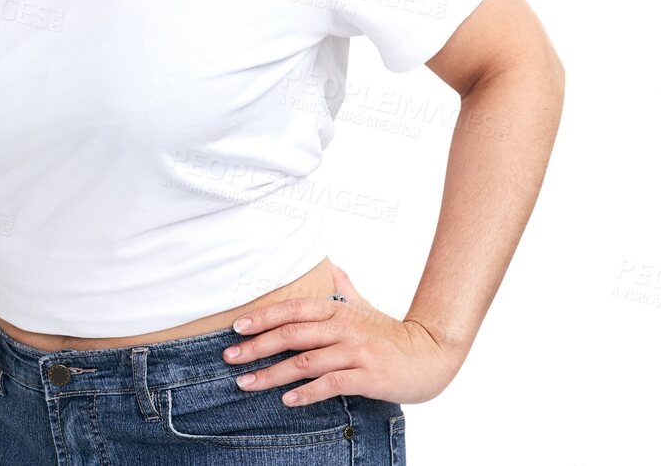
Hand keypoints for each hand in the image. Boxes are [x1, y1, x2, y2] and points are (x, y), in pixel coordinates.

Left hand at [219, 264, 463, 405]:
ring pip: (305, 361)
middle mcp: (342, 329)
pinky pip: (331, 384)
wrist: (432, 355)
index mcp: (337, 311)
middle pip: (291, 334)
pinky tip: (287, 400)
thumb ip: (342, 287)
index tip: (236, 327)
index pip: (292, 309)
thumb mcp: (364, 305)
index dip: (262, 316)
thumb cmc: (391, 333)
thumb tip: (328, 262)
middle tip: (228, 357)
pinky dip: (307, 392)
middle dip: (256, 346)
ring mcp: (355, 352)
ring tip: (245, 383)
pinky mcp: (367, 376)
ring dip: (272, 373)